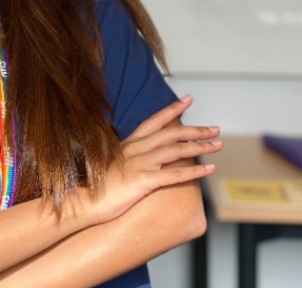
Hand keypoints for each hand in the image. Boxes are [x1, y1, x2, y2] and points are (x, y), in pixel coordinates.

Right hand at [82, 95, 220, 225]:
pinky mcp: (143, 180)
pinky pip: (175, 174)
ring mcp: (139, 163)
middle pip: (171, 133)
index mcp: (129, 144)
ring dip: (200, 146)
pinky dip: (195, 170)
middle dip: (196, 129)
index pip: (154, 121)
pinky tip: (209, 169)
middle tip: (215, 129)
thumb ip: (128, 158)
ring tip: (218, 145)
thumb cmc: (96, 187)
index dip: (173, 109)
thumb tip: (141, 158)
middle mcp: (135, 149)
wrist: (83, 202)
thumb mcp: (112, 165)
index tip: (189, 99)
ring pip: (176, 150)